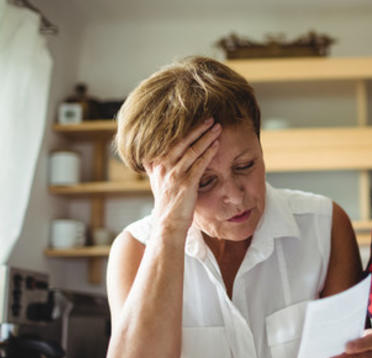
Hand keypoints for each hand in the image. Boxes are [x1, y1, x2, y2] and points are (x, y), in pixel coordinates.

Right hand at [143, 118, 220, 234]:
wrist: (168, 224)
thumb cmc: (167, 204)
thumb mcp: (156, 182)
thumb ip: (156, 167)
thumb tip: (153, 155)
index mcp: (155, 164)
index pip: (170, 140)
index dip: (183, 129)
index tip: (194, 119)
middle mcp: (163, 167)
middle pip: (182, 141)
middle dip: (197, 128)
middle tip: (210, 118)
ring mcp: (174, 175)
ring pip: (192, 150)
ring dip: (206, 137)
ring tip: (217, 127)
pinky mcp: (186, 184)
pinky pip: (199, 164)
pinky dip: (209, 152)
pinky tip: (217, 144)